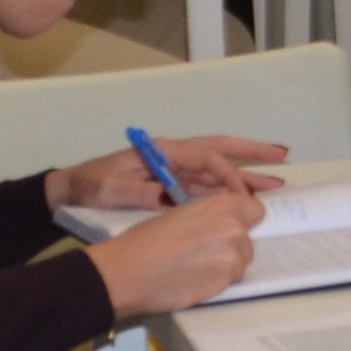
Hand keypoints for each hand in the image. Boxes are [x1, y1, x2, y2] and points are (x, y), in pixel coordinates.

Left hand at [48, 134, 283, 209]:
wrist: (67, 190)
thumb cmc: (88, 185)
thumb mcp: (109, 189)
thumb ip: (139, 192)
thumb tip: (171, 199)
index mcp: (162, 151)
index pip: (206, 157)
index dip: (228, 174)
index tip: (243, 195)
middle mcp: (171, 156)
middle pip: (219, 151)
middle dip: (252, 153)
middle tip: (282, 156)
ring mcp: (171, 170)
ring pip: (215, 170)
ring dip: (243, 174)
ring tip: (274, 181)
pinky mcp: (168, 185)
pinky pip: (203, 186)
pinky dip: (225, 190)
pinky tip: (241, 198)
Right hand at [83, 173, 270, 318]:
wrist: (128, 271)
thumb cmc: (145, 240)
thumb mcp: (180, 213)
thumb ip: (209, 216)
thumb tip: (221, 222)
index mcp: (220, 205)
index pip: (255, 209)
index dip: (243, 219)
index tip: (232, 226)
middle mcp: (233, 228)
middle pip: (249, 236)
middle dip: (232, 244)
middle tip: (205, 252)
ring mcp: (232, 256)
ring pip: (242, 260)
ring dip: (227, 264)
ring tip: (197, 268)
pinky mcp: (226, 282)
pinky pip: (232, 279)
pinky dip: (218, 281)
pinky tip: (195, 280)